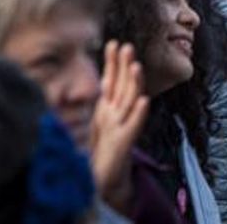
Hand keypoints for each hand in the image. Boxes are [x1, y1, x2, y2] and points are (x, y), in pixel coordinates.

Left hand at [90, 41, 149, 213]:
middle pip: (124, 86)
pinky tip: (144, 101)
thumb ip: (94, 106)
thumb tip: (82, 85)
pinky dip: (139, 114)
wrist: (104, 183)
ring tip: (136, 66)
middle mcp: (117, 115)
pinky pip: (133, 127)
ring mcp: (122, 128)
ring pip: (131, 101)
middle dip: (126, 66)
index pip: (111, 80)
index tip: (113, 43)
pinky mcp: (124, 143)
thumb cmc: (99, 153)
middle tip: (127, 46)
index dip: (113, 62)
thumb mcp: (93, 125)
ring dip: (135, 84)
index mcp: (108, 109)